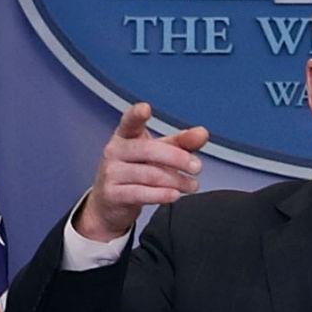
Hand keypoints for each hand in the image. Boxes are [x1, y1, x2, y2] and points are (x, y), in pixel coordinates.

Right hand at [73, 102, 209, 241]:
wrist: (110, 203)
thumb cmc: (135, 171)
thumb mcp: (158, 154)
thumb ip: (181, 143)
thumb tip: (202, 133)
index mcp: (125, 135)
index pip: (130, 121)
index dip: (136, 114)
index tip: (145, 108)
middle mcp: (115, 150)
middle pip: (150, 150)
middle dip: (178, 158)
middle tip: (197, 167)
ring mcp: (111, 172)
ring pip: (150, 175)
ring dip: (177, 180)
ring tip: (192, 185)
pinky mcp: (113, 194)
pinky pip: (141, 194)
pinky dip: (162, 195)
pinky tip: (175, 195)